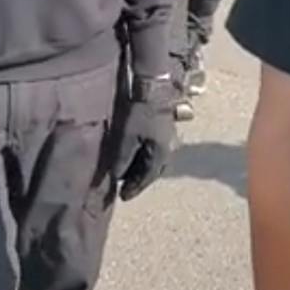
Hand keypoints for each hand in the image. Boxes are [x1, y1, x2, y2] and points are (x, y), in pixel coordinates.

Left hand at [114, 75, 177, 200]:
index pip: (147, 178)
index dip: (134, 188)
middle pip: (154, 172)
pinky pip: (158, 153)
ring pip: (157, 163)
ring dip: (144, 171)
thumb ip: (122, 160)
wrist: (154, 92)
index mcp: (160, 155)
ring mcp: (171, 141)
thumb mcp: (126, 139)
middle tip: (127, 188)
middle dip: (140, 181)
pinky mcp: (168, 133)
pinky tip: (139, 158)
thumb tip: (118, 176)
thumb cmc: (139, 115)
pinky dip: (148, 160)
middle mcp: (169, 151)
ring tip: (131, 175)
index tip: (123, 197)